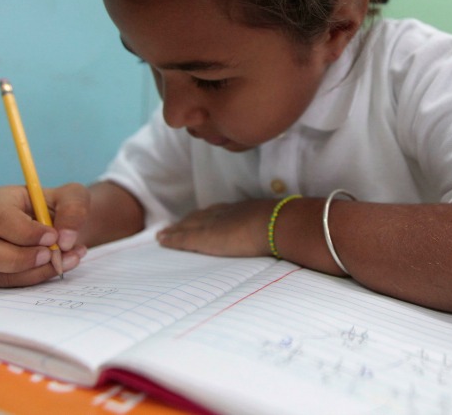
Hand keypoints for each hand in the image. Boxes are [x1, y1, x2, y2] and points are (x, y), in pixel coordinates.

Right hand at [0, 183, 89, 286]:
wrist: (62, 224)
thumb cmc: (61, 206)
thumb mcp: (73, 196)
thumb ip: (73, 210)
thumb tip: (64, 241)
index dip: (24, 232)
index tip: (53, 236)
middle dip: (20, 258)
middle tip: (52, 255)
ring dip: (35, 272)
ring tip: (68, 259)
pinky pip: (10, 284)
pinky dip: (38, 277)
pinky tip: (61, 265)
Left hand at [157, 200, 274, 256]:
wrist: (275, 224)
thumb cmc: (283, 225)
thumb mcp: (279, 222)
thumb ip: (277, 226)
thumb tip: (290, 231)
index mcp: (242, 210)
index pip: (220, 212)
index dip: (208, 215)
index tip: (201, 217)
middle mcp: (224, 213)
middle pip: (200, 215)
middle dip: (188, 220)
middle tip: (177, 224)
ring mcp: (213, 224)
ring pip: (188, 225)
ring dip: (176, 228)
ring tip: (165, 232)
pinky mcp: (204, 238)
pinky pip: (183, 238)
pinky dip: (171, 239)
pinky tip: (161, 240)